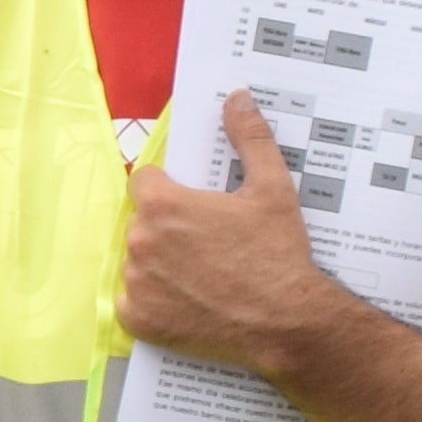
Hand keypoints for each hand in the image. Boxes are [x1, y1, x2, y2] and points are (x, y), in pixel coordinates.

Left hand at [119, 92, 351, 371]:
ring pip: (138, 262)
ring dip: (160, 265)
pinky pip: (134, 303)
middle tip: (207, 244)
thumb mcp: (272, 187)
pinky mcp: (140, 320)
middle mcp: (140, 241)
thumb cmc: (278, 253)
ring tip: (202, 275)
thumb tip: (237, 99)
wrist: (287, 321)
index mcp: (163, 204)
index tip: (195, 206)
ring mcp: (137, 284)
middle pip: (142, 223)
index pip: (145, 182)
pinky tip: (187, 302)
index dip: (169, 190)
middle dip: (167, 228)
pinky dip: (154, 303)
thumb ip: (250, 138)